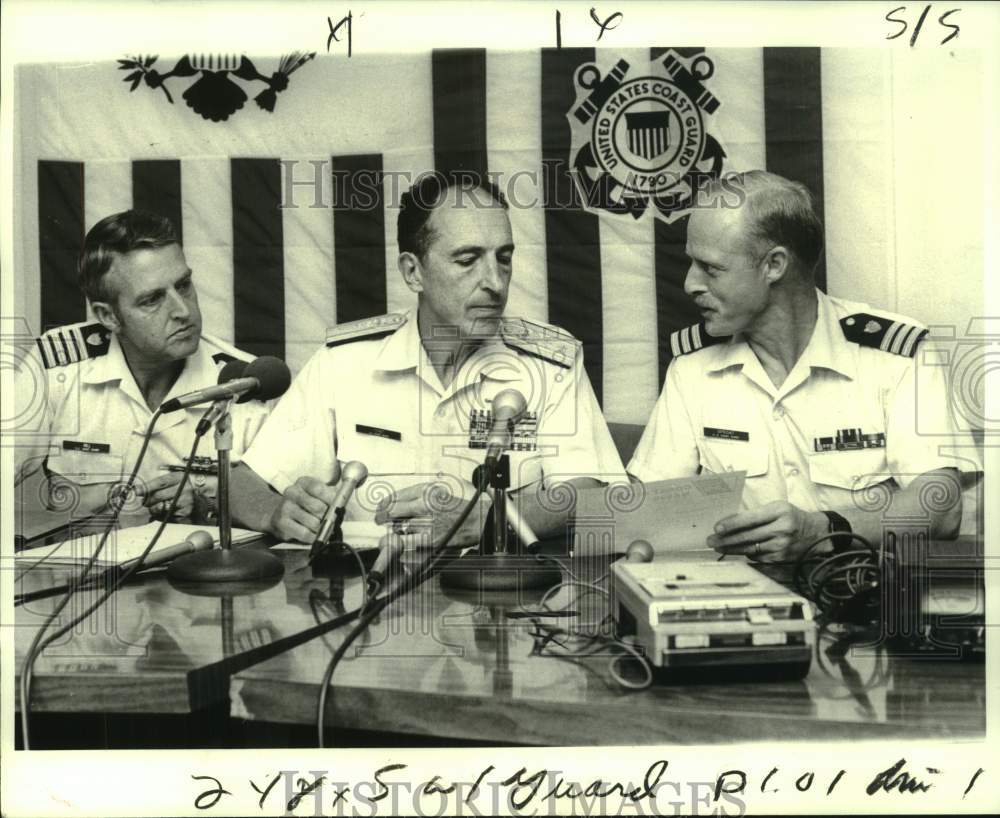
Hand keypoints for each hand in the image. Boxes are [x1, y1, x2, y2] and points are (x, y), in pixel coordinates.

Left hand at [140, 472, 195, 520]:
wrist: (197, 500)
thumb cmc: (179, 490)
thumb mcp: (170, 482)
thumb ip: (155, 485)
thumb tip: (137, 490)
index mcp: (180, 478)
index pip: (161, 482)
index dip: (147, 487)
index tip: (137, 491)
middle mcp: (185, 488)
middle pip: (159, 495)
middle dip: (148, 500)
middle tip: (146, 502)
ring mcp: (186, 501)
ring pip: (161, 507)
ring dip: (154, 509)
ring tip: (157, 507)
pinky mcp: (185, 512)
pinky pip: (167, 516)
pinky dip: (162, 515)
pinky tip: (166, 512)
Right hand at [268, 476, 338, 542]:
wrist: (278, 513)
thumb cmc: (303, 504)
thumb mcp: (315, 494)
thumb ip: (329, 497)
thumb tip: (341, 506)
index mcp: (303, 482)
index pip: (319, 489)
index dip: (331, 500)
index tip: (337, 507)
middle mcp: (292, 492)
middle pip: (318, 507)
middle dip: (328, 517)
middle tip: (332, 522)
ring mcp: (285, 507)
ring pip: (313, 522)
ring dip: (322, 529)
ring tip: (323, 529)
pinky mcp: (282, 523)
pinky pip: (304, 533)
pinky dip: (313, 537)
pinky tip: (314, 535)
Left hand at [373, 479, 489, 551]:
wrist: (477, 519)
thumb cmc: (456, 506)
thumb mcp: (436, 492)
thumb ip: (415, 495)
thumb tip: (393, 503)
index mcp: (425, 491)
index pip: (394, 497)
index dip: (382, 505)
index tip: (380, 509)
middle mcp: (425, 504)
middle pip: (391, 512)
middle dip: (382, 517)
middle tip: (380, 520)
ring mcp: (428, 522)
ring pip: (397, 528)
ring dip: (392, 531)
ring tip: (392, 533)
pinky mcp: (431, 539)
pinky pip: (407, 542)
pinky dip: (401, 543)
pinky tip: (401, 542)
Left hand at [707, 501, 827, 561]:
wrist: (816, 533)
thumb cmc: (791, 517)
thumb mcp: (777, 508)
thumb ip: (756, 514)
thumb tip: (730, 523)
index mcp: (780, 511)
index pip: (750, 518)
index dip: (732, 524)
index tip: (717, 527)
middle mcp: (782, 529)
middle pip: (748, 536)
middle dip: (726, 539)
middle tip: (711, 540)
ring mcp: (782, 546)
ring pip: (750, 549)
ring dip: (731, 549)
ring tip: (719, 546)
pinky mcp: (782, 558)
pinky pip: (758, 557)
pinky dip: (746, 554)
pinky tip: (736, 551)